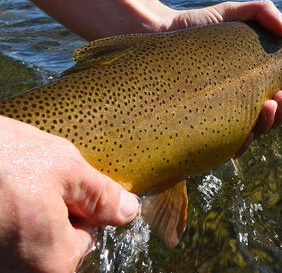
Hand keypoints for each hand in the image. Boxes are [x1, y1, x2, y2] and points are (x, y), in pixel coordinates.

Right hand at [0, 116, 140, 272]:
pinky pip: (5, 233)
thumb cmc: (2, 160)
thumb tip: (129, 211)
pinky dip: (6, 211)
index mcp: (50, 264)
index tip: (61, 181)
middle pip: (54, 241)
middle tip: (29, 178)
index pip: (87, 238)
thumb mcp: (65, 169)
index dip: (80, 204)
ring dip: (24, 209)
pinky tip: (0, 188)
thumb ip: (102, 196)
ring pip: (26, 236)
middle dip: (50, 208)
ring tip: (9, 181)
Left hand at [167, 0, 281, 156]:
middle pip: (272, 120)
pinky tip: (245, 131)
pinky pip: (225, 147)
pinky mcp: (201, 127)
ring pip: (253, 135)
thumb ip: (263, 12)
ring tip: (267, 105)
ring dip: (266, 125)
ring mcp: (222, 116)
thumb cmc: (197, 25)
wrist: (158, 34)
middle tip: (280, 97)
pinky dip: (240, 144)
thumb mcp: (232, 13)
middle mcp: (241, 102)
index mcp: (253, 82)